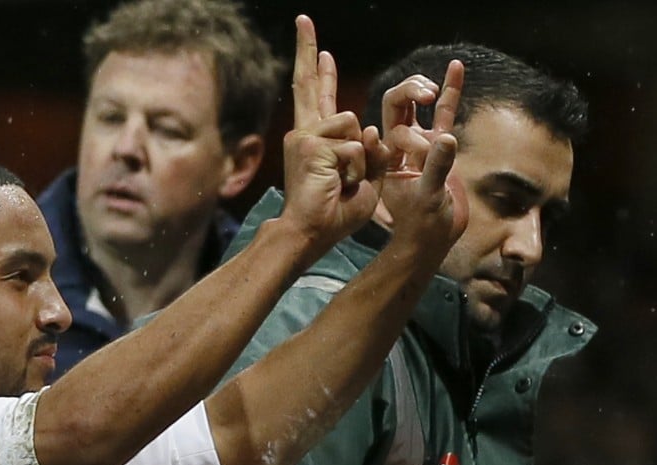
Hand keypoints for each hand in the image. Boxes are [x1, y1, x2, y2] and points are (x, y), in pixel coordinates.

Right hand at [277, 15, 387, 252]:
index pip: (319, 99)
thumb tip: (368, 127)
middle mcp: (305, 133)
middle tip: (303, 19)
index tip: (321, 51)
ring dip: (360, 159)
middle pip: (309, 84)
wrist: (310, 233)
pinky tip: (338, 185)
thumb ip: (370, 152)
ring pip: (352, 124)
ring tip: (342, 184)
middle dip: (307, 49)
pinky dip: (356, 169)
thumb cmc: (335, 215)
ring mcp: (305, 137)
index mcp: (315, 140)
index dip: (321, 73)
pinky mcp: (310, 145)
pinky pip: (353, 146)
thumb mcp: (365, 180)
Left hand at [378, 60, 468, 248]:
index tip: (420, 145)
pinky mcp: (440, 146)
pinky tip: (455, 67)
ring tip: (433, 89)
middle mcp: (400, 146)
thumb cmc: (424, 223)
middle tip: (425, 95)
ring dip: (423, 90)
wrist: (434, 238)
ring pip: (417, 106)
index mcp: (388, 157)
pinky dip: (450, 92)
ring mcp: (419, 143)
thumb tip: (446, 137)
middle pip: (396, 106)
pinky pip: (444, 114)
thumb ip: (437, 167)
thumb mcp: (428, 197)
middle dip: (408, 93)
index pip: (391, 127)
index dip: (403, 125)